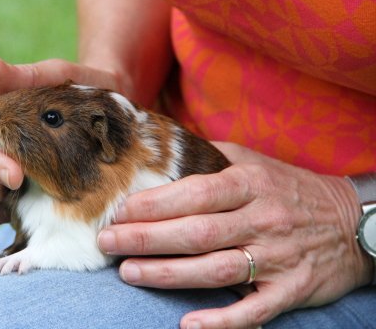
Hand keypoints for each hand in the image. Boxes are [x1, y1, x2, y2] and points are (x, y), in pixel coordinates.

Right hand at [0, 53, 123, 223]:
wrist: (115, 115)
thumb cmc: (82, 90)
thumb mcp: (57, 78)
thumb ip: (20, 75)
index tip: (17, 177)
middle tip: (24, 187)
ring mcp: (4, 182)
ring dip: (8, 208)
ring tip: (46, 199)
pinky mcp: (25, 203)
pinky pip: (13, 221)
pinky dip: (31, 220)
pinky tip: (58, 209)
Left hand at [97, 142, 372, 327]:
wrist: (353, 221)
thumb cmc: (290, 188)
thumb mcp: (254, 160)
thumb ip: (210, 156)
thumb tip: (161, 147)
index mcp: (250, 183)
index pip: (193, 193)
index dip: (152, 204)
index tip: (118, 211)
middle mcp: (262, 218)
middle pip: (196, 232)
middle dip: (145, 238)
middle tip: (107, 242)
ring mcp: (277, 257)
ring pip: (215, 269)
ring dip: (168, 274)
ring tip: (129, 273)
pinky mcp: (291, 289)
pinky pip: (254, 310)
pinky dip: (222, 321)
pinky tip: (188, 324)